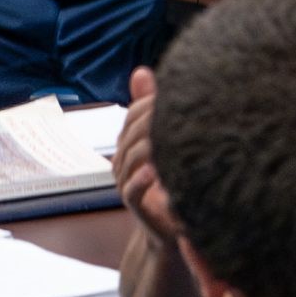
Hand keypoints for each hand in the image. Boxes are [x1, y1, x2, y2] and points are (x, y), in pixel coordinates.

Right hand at [112, 72, 176, 243]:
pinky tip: (155, 169)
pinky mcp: (134, 204)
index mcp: (129, 144)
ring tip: (168, 134)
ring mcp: (126, 182)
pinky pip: (132, 189)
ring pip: (130, 157)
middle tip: (172, 109)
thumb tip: (141, 70)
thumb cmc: (169, 181)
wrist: (171, 226)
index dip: (149, 104)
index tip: (173, 95)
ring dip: (148, 145)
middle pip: (131, 133)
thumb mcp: (164, 142)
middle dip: (150, 119)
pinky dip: (141, 178)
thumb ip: (152, 109)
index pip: (133, 116)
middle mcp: (123, 161)